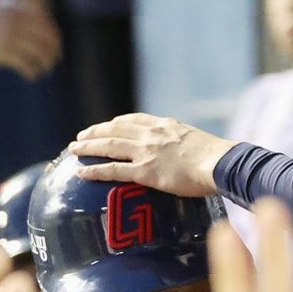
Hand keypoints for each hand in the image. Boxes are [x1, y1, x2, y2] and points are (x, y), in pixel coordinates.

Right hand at [0, 1, 61, 81]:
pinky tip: (31, 77)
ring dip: (45, 63)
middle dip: (54, 50)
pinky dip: (31, 72)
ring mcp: (9, 37)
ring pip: (38, 52)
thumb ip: (16, 11)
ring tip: (45, 71)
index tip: (57, 46)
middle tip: (54, 61)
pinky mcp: (2, 52)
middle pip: (46, 36)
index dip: (55, 35)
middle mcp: (15, 21)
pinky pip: (25, 64)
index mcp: (16, 10)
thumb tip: (35, 17)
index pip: (45, 21)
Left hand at [70, 113, 232, 195]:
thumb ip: (181, 142)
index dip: (116, 123)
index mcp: (164, 125)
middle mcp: (151, 134)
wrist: (219, 163)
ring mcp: (146, 152)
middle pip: (115, 129)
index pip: (133, 119)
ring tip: (73, 150)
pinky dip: (95, 170)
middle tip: (80, 137)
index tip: (106, 126)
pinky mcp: (145, 172)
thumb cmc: (215, 158)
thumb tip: (183, 153)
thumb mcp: (195, 140)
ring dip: (88, 147)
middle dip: (95, 132)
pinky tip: (81, 172)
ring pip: (109, 146)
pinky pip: (113, 170)